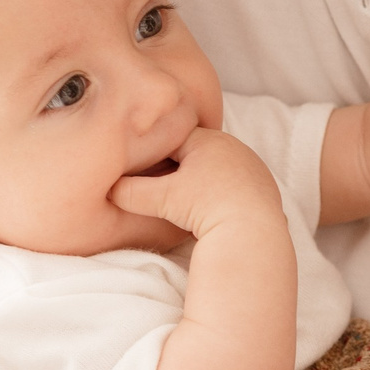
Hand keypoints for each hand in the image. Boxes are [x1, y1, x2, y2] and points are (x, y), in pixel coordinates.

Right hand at [109, 125, 279, 237]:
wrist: (253, 233)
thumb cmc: (208, 208)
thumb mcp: (163, 199)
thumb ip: (131, 191)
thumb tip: (106, 189)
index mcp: (208, 139)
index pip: (170, 136)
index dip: (150, 150)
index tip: (135, 163)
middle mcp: (233, 145)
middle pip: (193, 150)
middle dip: (173, 164)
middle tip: (155, 181)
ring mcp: (251, 165)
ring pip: (213, 165)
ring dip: (197, 176)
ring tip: (182, 196)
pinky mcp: (263, 186)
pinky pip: (232, 180)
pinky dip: (217, 188)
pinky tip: (208, 204)